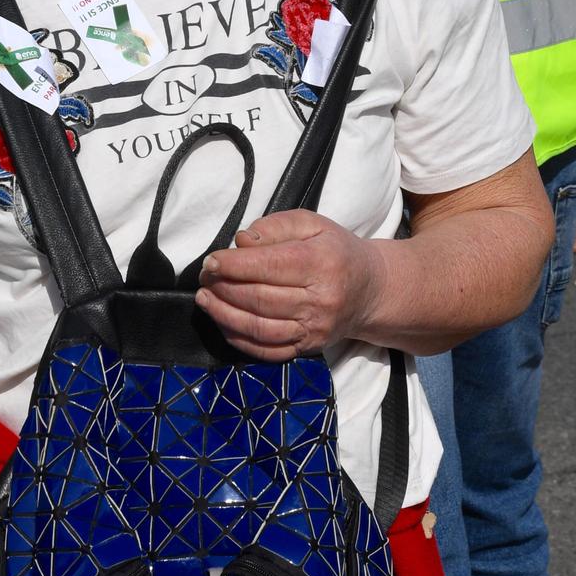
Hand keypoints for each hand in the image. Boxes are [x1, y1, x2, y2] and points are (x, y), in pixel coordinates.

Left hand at [195, 210, 384, 362]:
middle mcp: (321, 300)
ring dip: (224, 315)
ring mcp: (315, 329)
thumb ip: (276, 226)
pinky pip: (267, 350)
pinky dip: (239, 338)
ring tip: (205, 299)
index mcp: (322, 263)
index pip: (269, 266)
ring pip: (260, 328)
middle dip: (223, 288)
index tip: (211, 261)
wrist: (370, 290)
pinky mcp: (308, 348)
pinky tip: (223, 321)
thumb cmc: (336, 251)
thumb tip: (242, 242)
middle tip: (205, 278)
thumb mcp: (312, 224)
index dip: (234, 265)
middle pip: (260, 298)